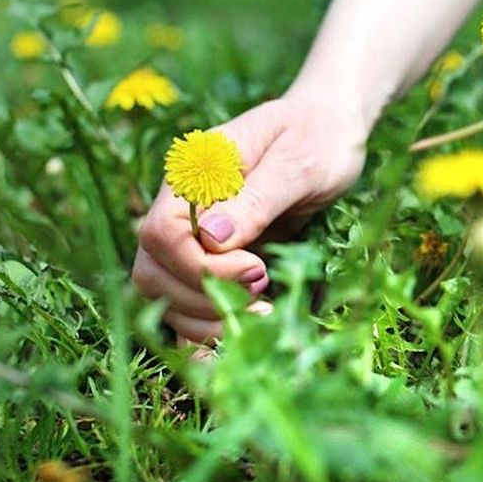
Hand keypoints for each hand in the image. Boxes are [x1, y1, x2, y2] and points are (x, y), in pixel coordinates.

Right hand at [132, 94, 367, 341]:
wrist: (330, 134)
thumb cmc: (317, 138)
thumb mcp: (297, 161)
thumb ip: (257, 197)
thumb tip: (211, 239)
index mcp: (191, 174)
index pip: (161, 234)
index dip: (201, 266)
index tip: (257, 269)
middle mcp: (178, 208)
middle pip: (153, 272)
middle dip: (204, 299)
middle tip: (265, 296)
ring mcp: (190, 238)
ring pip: (162, 297)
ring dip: (205, 321)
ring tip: (264, 315)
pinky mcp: (209, 262)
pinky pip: (186, 306)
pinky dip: (204, 333)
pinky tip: (235, 348)